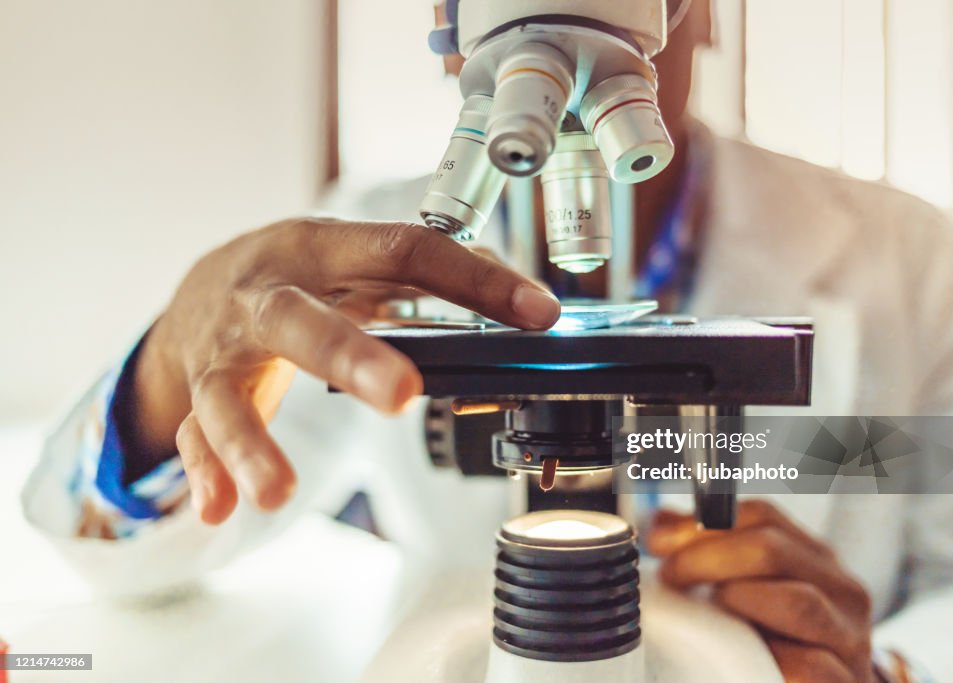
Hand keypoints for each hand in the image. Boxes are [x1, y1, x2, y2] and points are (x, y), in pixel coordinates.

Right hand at [128, 218, 559, 523]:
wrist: (201, 285)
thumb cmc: (299, 272)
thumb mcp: (359, 256)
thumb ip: (432, 276)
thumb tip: (525, 301)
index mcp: (320, 248)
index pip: (402, 251)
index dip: (471, 280)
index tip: (536, 312)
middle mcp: (265, 294)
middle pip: (300, 321)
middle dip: (350, 357)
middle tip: (402, 394)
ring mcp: (225, 349)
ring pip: (227, 393)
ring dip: (251, 443)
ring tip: (278, 493)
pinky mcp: (199, 390)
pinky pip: (194, 433)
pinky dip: (206, 472)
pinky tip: (218, 509)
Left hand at [649, 500, 875, 682]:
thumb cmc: (781, 646)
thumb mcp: (752, 594)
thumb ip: (710, 556)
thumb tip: (659, 526)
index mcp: (816, 560)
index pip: (763, 517)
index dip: (703, 524)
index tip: (660, 542)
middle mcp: (842, 591)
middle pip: (773, 549)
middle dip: (706, 558)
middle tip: (671, 576)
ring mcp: (849, 639)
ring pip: (797, 602)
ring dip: (738, 601)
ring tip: (707, 613)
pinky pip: (809, 666)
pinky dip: (770, 659)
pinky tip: (741, 659)